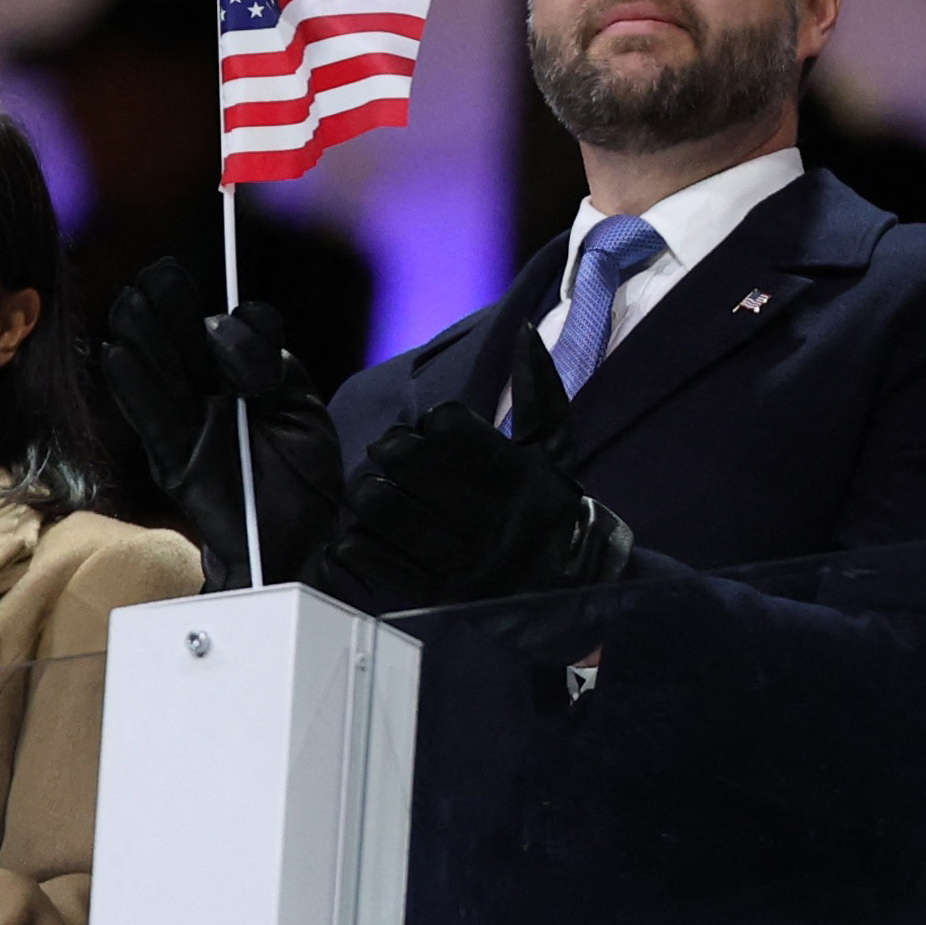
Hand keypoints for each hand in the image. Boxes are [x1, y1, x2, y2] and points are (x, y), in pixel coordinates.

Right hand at [103, 258, 344, 589]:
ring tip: (130, 302)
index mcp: (246, 374)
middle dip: (168, 308)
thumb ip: (268, 366)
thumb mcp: (302, 410)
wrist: (301, 546)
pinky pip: (150, 419)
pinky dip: (132, 386)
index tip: (239, 329)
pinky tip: (116, 353)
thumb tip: (223, 329)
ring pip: (159, 373)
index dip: (233, 326)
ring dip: (142, 336)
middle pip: (182, 343)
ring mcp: (190, 425)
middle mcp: (212, 393)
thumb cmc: (305, 478)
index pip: (232, 333)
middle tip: (155, 276)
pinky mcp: (173, 459)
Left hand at [332, 325, 634, 633]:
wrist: (568, 587)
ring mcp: (459, 559)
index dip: (433, 422)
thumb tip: (524, 331)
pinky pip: (372, 559)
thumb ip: (539, 388)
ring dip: (368, 488)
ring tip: (375, 486)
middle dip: (390, 449)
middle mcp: (488, 517)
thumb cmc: (551, 502)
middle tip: (390, 452)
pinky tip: (365, 529)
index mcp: (516, 475)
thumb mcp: (555, 445)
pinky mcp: (435, 593)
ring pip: (382, 507)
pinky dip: (357, 538)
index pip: (450, 426)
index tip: (432, 427)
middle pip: (407, 462)